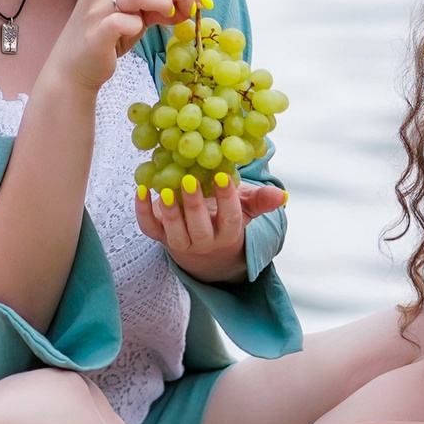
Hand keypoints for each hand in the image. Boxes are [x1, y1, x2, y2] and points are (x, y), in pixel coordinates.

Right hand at [53, 0, 201, 91]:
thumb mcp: (140, 10)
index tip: (203, 1)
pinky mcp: (95, 31)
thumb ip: (163, 0)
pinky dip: (136, 25)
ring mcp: (95, 6)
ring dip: (164, 3)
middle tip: (195, 9)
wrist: (77, 64)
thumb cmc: (112, 33)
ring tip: (170, 18)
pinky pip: (122, 22)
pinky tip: (138, 30)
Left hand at [136, 171, 287, 283]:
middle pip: (199, 229)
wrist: (202, 247)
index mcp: (228, 234)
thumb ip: (261, 201)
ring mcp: (180, 242)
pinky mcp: (159, 237)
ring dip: (169, 212)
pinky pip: (149, 228)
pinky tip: (141, 189)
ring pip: (175, 233)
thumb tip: (282, 195)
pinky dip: (142, 210)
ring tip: (166, 189)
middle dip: (194, 205)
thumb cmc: (226, 217)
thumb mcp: (245, 209)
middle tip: (190, 180)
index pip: (229, 218)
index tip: (222, 177)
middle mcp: (204, 243)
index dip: (226, 199)